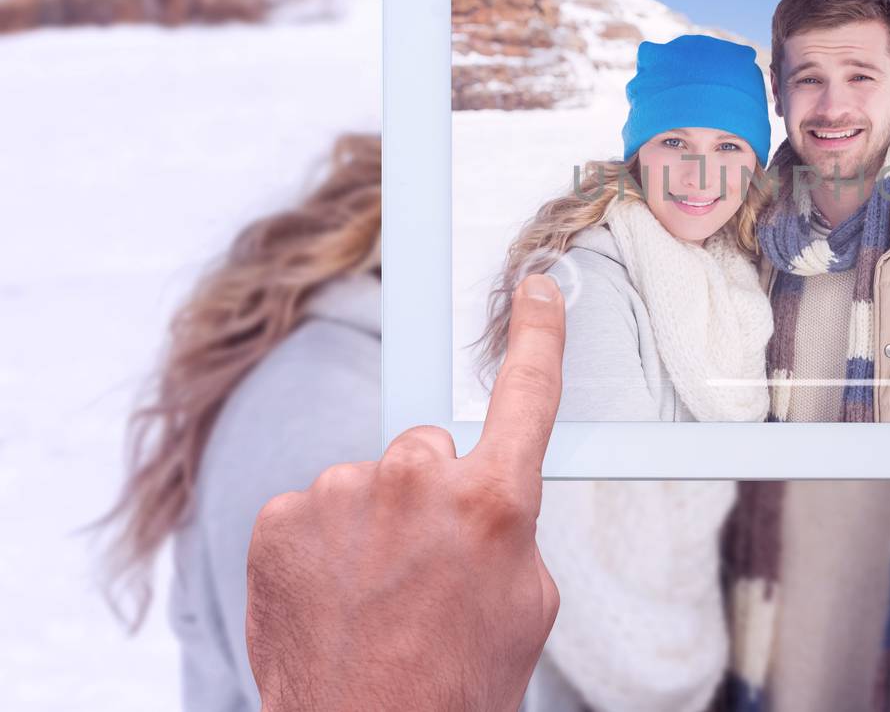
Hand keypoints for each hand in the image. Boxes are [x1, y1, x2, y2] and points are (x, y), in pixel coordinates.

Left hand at [244, 274, 566, 711]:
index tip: (535, 289)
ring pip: (369, 485)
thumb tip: (483, 497)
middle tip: (424, 568)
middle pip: (430, 450)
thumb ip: (508, 525)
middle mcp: (414, 481)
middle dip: (430, 494)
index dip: (537, 334)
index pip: (527, 392)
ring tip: (373, 598)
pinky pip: (314, 509)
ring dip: (373, 525)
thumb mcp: (528, 602)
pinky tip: (332, 597)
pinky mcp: (280, 520)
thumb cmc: (457, 684)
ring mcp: (339, 495)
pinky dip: (322, 545)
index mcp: (492, 500)